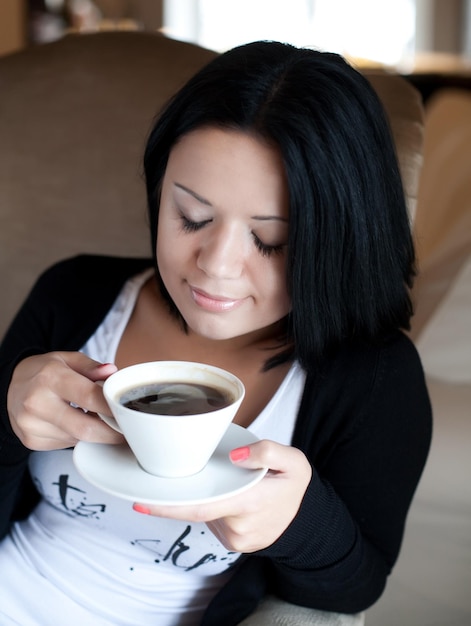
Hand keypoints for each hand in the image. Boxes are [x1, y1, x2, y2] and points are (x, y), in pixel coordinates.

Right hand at [7, 351, 123, 449]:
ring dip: (94, 432)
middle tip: (126, 430)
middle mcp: (37, 402)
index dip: (113, 407)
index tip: (129, 413)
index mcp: (50, 377)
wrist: (9, 386)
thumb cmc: (44, 371)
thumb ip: (92, 366)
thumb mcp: (67, 359)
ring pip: (77, 439)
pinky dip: (77, 436)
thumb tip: (112, 372)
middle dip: (111, 432)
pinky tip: (75, 422)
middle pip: (85, 428)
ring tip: (98, 419)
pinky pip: (65, 444)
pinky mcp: (31, 440)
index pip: (89, 396)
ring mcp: (31, 425)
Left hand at [133, 440, 311, 552]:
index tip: (140, 501)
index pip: (201, 507)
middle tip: (167, 477)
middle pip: (198, 507)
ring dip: (202, 496)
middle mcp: (238, 526)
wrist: (308, 521)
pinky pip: (212, 520)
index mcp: (250, 503)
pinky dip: (212, 505)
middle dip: (182, 494)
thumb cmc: (295, 487)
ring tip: (218, 479)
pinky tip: (223, 494)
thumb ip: (268, 452)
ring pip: (205, 513)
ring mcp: (234, 539)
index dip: (168, 506)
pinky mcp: (232, 544)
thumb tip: (235, 456)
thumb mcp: (294, 461)